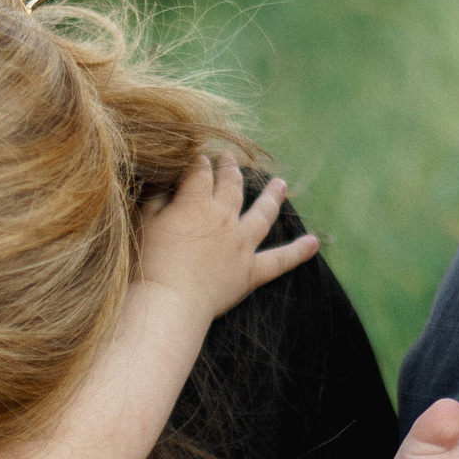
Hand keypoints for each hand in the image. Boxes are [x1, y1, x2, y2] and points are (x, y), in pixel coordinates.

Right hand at [135, 155, 318, 327]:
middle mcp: (224, 218)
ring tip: (281, 184)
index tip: (197, 156)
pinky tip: (313, 243)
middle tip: (229, 158)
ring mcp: (241, 244)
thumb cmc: (149, 262)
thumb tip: (165, 180)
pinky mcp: (250, 272)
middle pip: (232, 185)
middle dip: (230, 169)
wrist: (169, 303)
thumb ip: (157, 197)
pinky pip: (279, 261)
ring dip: (272, 197)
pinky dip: (298, 252)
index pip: (200, 172)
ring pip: (262, 214)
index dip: (198, 162)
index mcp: (197, 202)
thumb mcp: (146, 221)